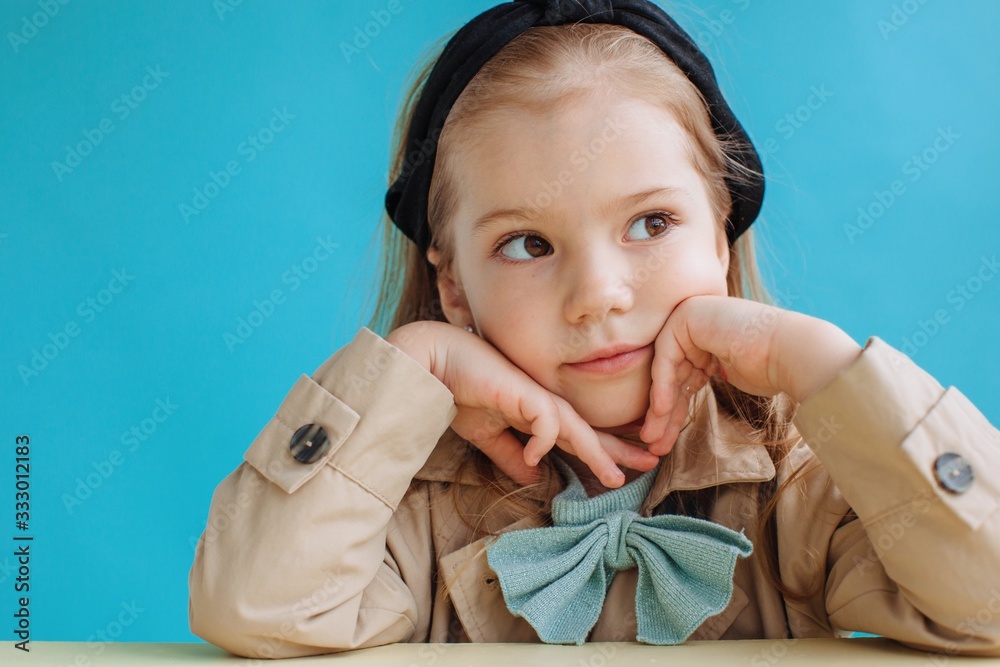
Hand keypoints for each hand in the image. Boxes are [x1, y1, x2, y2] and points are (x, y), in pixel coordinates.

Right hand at [387, 321, 657, 487]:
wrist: (437, 364)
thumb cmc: (462, 393)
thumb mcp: (490, 436)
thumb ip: (513, 456)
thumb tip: (534, 479)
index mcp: (539, 413)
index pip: (580, 436)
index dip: (605, 452)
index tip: (625, 472)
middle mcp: (545, 404)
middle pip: (590, 431)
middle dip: (621, 449)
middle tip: (653, 462)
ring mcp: (536, 397)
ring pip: (577, 429)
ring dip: (599, 452)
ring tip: (618, 476)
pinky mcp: (523, 393)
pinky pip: (545, 422)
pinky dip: (545, 440)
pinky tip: (538, 457)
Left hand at [639, 295, 789, 454]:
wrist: (791, 353)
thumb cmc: (771, 368)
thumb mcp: (726, 375)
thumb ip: (699, 377)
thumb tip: (678, 398)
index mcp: (705, 335)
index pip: (681, 378)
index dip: (673, 411)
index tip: (664, 441)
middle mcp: (694, 323)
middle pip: (672, 377)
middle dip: (664, 414)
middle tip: (655, 443)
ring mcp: (689, 317)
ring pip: (665, 372)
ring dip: (660, 409)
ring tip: (654, 439)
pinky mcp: (686, 318)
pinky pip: (665, 359)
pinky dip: (662, 387)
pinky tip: (660, 412)